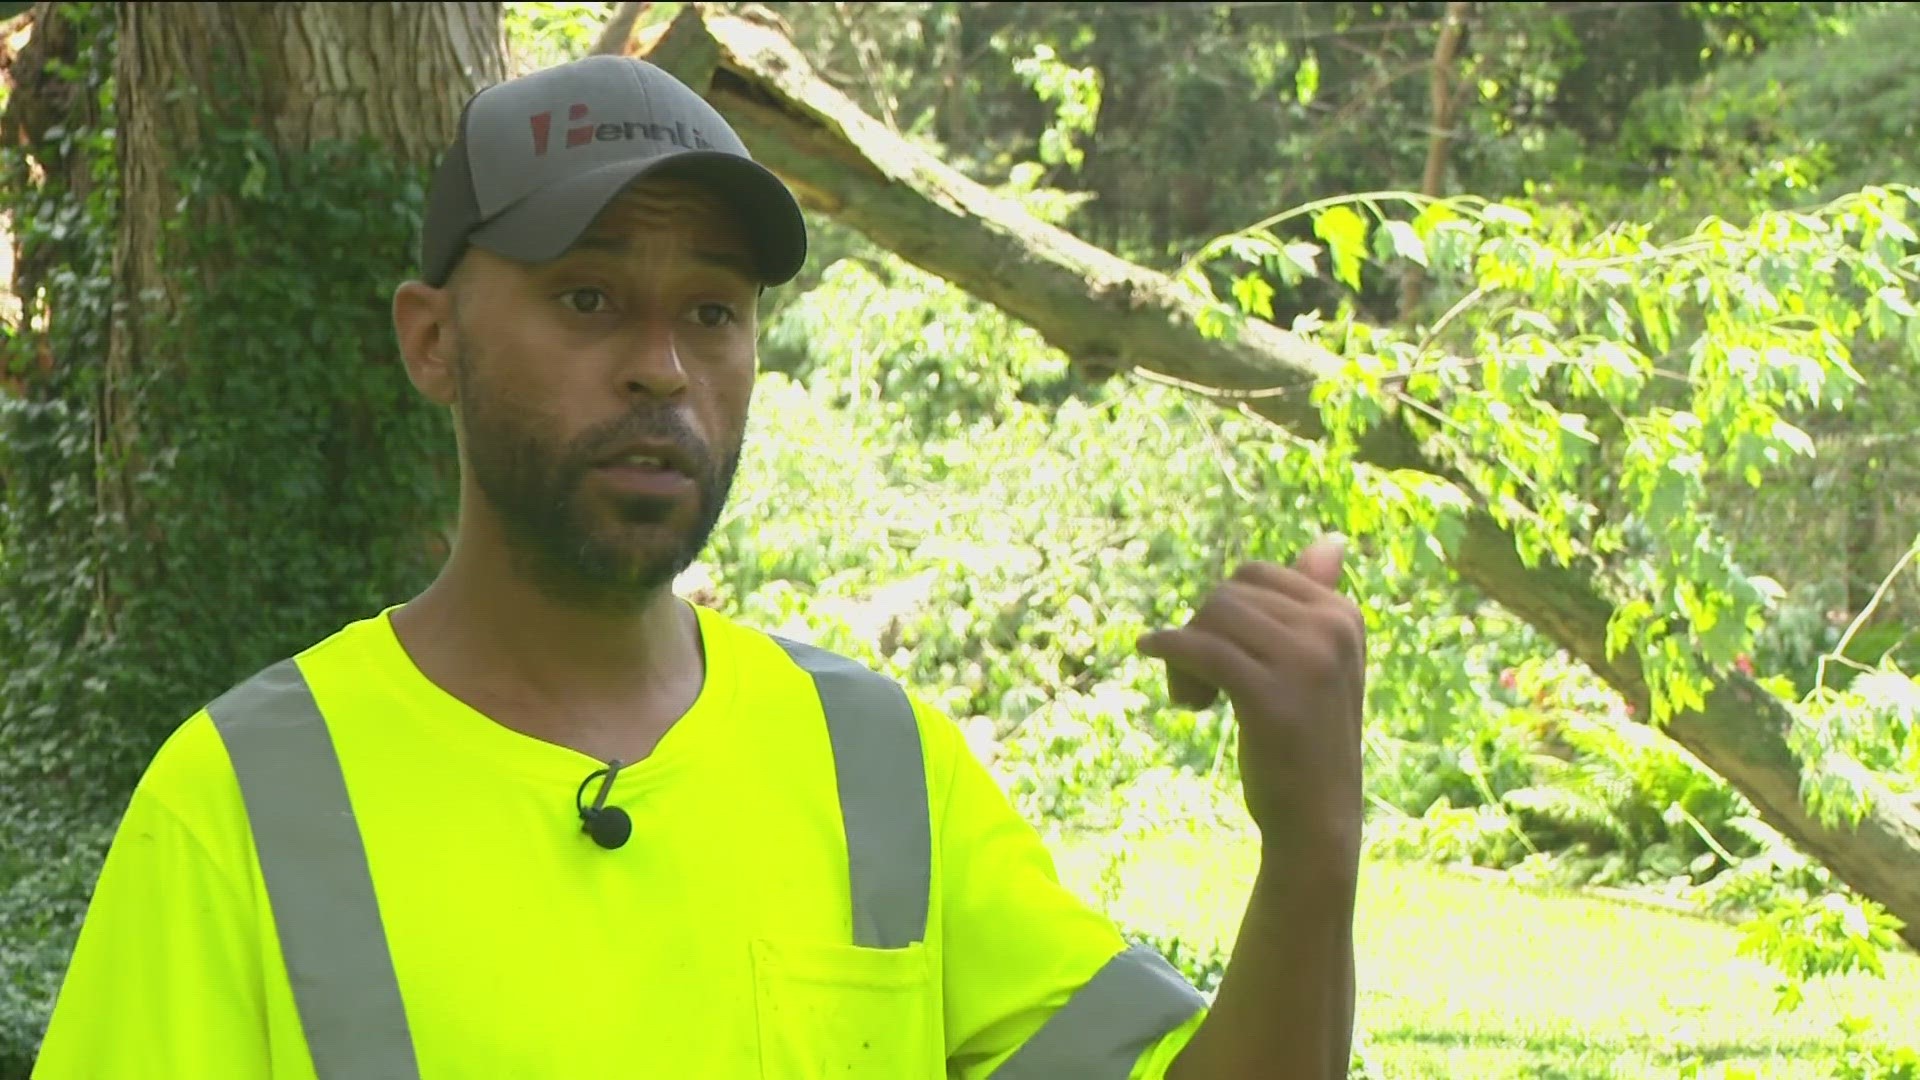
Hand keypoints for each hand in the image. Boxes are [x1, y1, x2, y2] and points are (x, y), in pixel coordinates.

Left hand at [1137, 536, 1366, 857]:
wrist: (1318, 820)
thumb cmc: (1307, 741)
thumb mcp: (1320, 664)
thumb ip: (1316, 602)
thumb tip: (1329, 541)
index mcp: (1343, 615)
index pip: (1255, 574)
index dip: (1222, 610)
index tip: (1221, 656)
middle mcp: (1332, 630)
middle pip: (1228, 593)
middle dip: (1200, 630)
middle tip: (1201, 684)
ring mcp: (1307, 662)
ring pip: (1212, 618)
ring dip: (1186, 653)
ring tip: (1194, 697)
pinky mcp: (1273, 696)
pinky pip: (1201, 648)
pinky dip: (1168, 649)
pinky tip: (1152, 653)